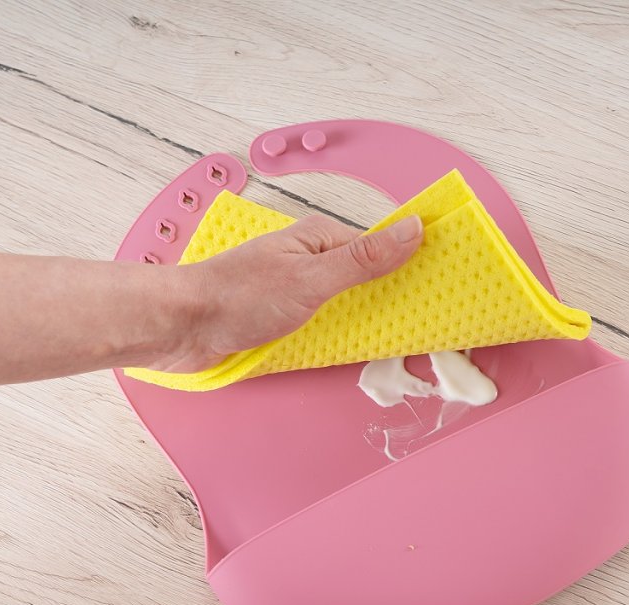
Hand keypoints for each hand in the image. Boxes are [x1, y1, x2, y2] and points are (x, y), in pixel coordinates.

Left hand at [144, 213, 423, 372]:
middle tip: (434, 322)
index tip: (447, 284)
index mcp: (321, 239)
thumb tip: (413, 229)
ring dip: (371, 321)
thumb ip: (364, 259)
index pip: (382, 248)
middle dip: (397, 298)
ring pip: (348, 305)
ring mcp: (298, 291)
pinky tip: (360, 350)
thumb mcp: (311, 278)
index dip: (414, 265)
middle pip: (368, 278)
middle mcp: (312, 262)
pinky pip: (326, 326)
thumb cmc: (238, 296)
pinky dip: (344, 336)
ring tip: (408, 343)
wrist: (181, 326)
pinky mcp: (284, 320)